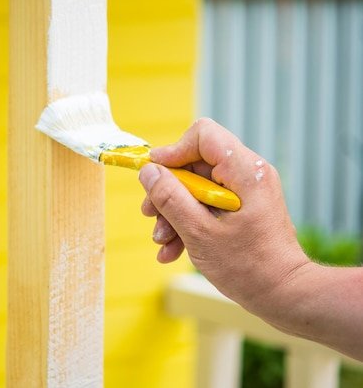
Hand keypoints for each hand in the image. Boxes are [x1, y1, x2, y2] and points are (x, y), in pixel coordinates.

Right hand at [139, 118, 309, 315]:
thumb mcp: (199, 232)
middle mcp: (248, 174)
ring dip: (173, 212)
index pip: (203, 136)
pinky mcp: (242, 208)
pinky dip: (188, 222)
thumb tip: (148, 171)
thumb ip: (170, 198)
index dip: (173, 152)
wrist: (284, 297)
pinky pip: (207, 204)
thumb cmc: (249, 267)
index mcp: (245, 171)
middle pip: (194, 163)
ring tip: (161, 241)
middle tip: (150, 214)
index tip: (153, 176)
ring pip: (197, 186)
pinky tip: (172, 250)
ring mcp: (245, 192)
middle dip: (168, 190)